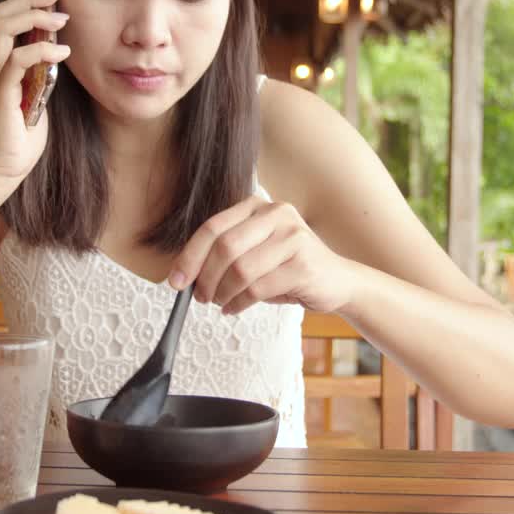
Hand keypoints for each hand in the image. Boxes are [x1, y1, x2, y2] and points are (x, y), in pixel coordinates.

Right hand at [0, 0, 70, 180]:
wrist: (5, 166)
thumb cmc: (23, 131)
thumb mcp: (36, 89)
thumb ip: (39, 66)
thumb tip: (55, 42)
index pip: (2, 14)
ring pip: (1, 28)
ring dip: (33, 16)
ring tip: (62, 18)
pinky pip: (16, 60)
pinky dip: (40, 51)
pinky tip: (62, 52)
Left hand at [168, 196, 353, 315]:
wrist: (337, 280)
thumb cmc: (288, 267)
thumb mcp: (256, 250)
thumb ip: (225, 253)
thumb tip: (184, 274)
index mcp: (258, 206)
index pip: (213, 227)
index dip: (190, 256)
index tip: (176, 280)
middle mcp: (277, 214)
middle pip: (224, 247)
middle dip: (205, 277)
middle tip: (200, 296)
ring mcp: (293, 238)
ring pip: (240, 270)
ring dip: (222, 293)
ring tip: (219, 302)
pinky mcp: (303, 265)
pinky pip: (258, 288)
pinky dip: (239, 303)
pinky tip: (234, 308)